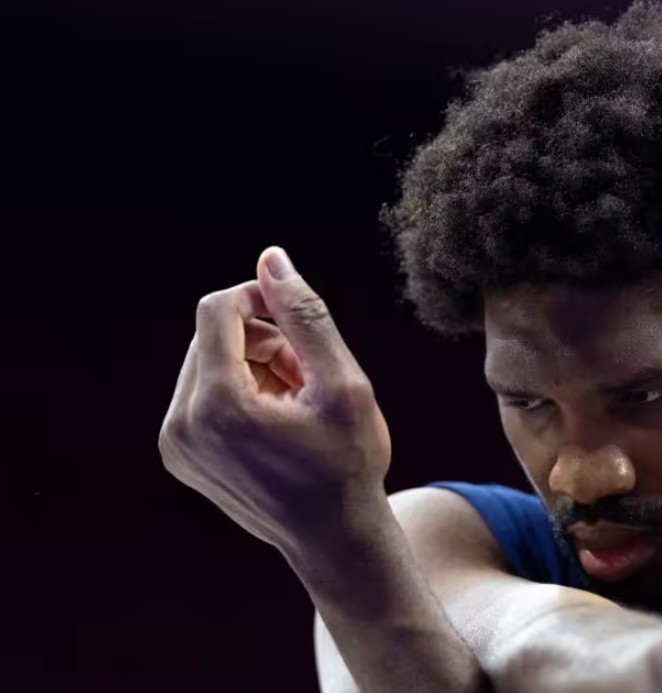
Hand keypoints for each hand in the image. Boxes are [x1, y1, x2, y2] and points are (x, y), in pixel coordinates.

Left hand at [158, 247, 391, 553]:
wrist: (335, 539)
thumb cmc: (349, 464)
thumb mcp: (342, 384)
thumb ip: (305, 317)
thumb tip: (272, 259)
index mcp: (218, 407)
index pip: (217, 310)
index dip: (260, 297)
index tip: (299, 317)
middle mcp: (182, 425)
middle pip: (212, 335)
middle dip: (263, 338)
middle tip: (309, 372)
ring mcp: (176, 444)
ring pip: (209, 362)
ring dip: (255, 363)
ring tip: (299, 398)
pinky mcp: (180, 455)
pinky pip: (203, 393)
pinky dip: (241, 390)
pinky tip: (279, 418)